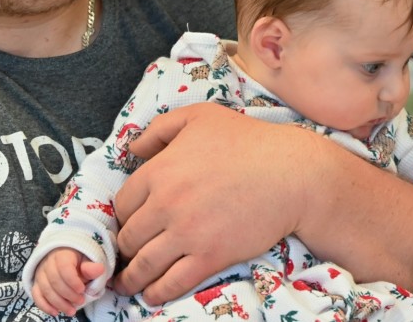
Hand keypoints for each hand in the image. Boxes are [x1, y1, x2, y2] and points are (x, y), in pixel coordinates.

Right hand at [30, 247, 105, 316]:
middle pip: (54, 281)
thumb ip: (91, 267)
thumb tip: (100, 269)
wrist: (66, 257)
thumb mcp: (87, 261)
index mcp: (62, 254)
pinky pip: (36, 295)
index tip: (82, 290)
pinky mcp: (37, 283)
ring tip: (72, 311)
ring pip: (45, 290)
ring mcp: (40, 273)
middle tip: (81, 301)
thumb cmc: (78, 260)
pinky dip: (45, 305)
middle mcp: (48, 263)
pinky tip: (55, 312)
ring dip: (58, 303)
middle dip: (68, 295)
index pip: (64, 268)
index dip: (73, 281)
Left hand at [112, 103, 309, 303]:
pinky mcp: (210, 256)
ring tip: (126, 284)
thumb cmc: (246, 140)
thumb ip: (159, 129)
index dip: (122, 216)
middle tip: (124, 255)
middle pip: (128, 237)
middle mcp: (166, 204)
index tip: (127, 223)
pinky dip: (156, 292)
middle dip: (124, 248)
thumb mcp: (198, 117)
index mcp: (159, 171)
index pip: (122, 204)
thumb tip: (134, 150)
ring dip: (131, 278)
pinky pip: (172, 282)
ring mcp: (187, 233)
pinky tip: (150, 295)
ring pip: (143, 265)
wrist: (290, 173)